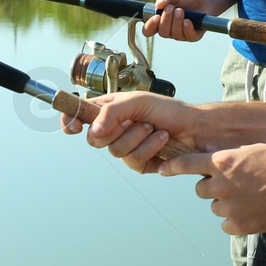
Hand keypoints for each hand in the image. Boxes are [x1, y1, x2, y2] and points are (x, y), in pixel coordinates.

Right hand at [61, 91, 206, 173]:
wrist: (195, 126)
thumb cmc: (167, 109)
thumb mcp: (136, 101)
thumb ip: (111, 112)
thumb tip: (91, 131)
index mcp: (109, 111)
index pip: (79, 116)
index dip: (70, 121)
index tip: (73, 127)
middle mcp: (114, 130)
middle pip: (95, 140)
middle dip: (117, 129)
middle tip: (135, 120)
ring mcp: (126, 149)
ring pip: (116, 151)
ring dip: (139, 137)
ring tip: (154, 128)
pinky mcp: (140, 164)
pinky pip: (134, 162)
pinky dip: (150, 148)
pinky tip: (162, 139)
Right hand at [142, 0, 225, 42]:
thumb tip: (158, 4)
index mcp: (160, 22)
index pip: (149, 30)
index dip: (150, 26)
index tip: (156, 17)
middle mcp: (169, 30)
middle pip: (162, 32)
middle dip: (166, 20)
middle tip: (171, 8)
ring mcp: (181, 34)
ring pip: (175, 34)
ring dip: (177, 21)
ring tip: (181, 10)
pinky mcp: (193, 36)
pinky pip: (188, 36)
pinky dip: (187, 28)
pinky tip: (187, 21)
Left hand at [160, 145, 265, 233]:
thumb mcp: (252, 150)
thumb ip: (229, 156)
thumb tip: (212, 156)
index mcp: (223, 162)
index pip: (187, 164)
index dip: (172, 167)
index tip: (161, 170)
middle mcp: (220, 185)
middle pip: (200, 189)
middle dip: (212, 187)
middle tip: (234, 184)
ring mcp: (228, 207)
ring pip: (215, 206)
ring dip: (225, 202)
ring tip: (250, 197)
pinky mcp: (238, 225)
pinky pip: (226, 223)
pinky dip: (235, 219)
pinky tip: (252, 211)